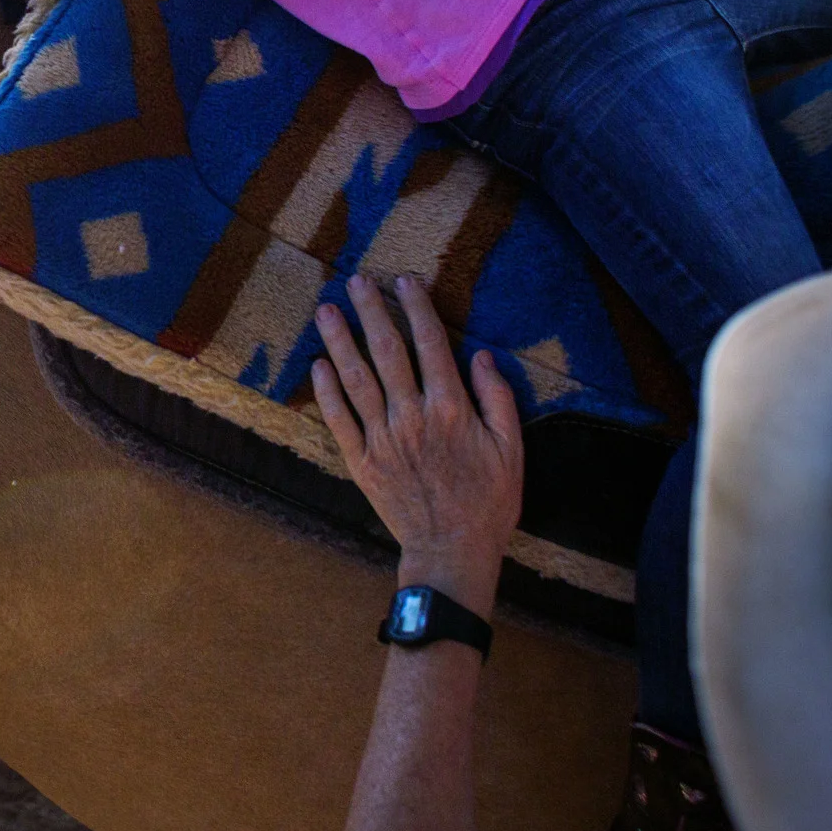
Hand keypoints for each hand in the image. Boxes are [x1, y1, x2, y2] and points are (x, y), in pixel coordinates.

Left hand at [310, 274, 522, 612]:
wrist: (452, 551)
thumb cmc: (489, 501)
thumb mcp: (512, 449)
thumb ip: (497, 398)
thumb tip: (480, 355)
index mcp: (451, 408)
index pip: (431, 343)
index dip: (416, 307)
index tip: (405, 280)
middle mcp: (412, 416)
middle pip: (387, 351)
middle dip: (371, 311)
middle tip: (355, 280)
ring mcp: (383, 438)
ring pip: (356, 378)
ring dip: (340, 340)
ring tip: (327, 310)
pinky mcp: (362, 460)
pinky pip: (339, 419)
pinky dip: (327, 391)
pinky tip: (318, 364)